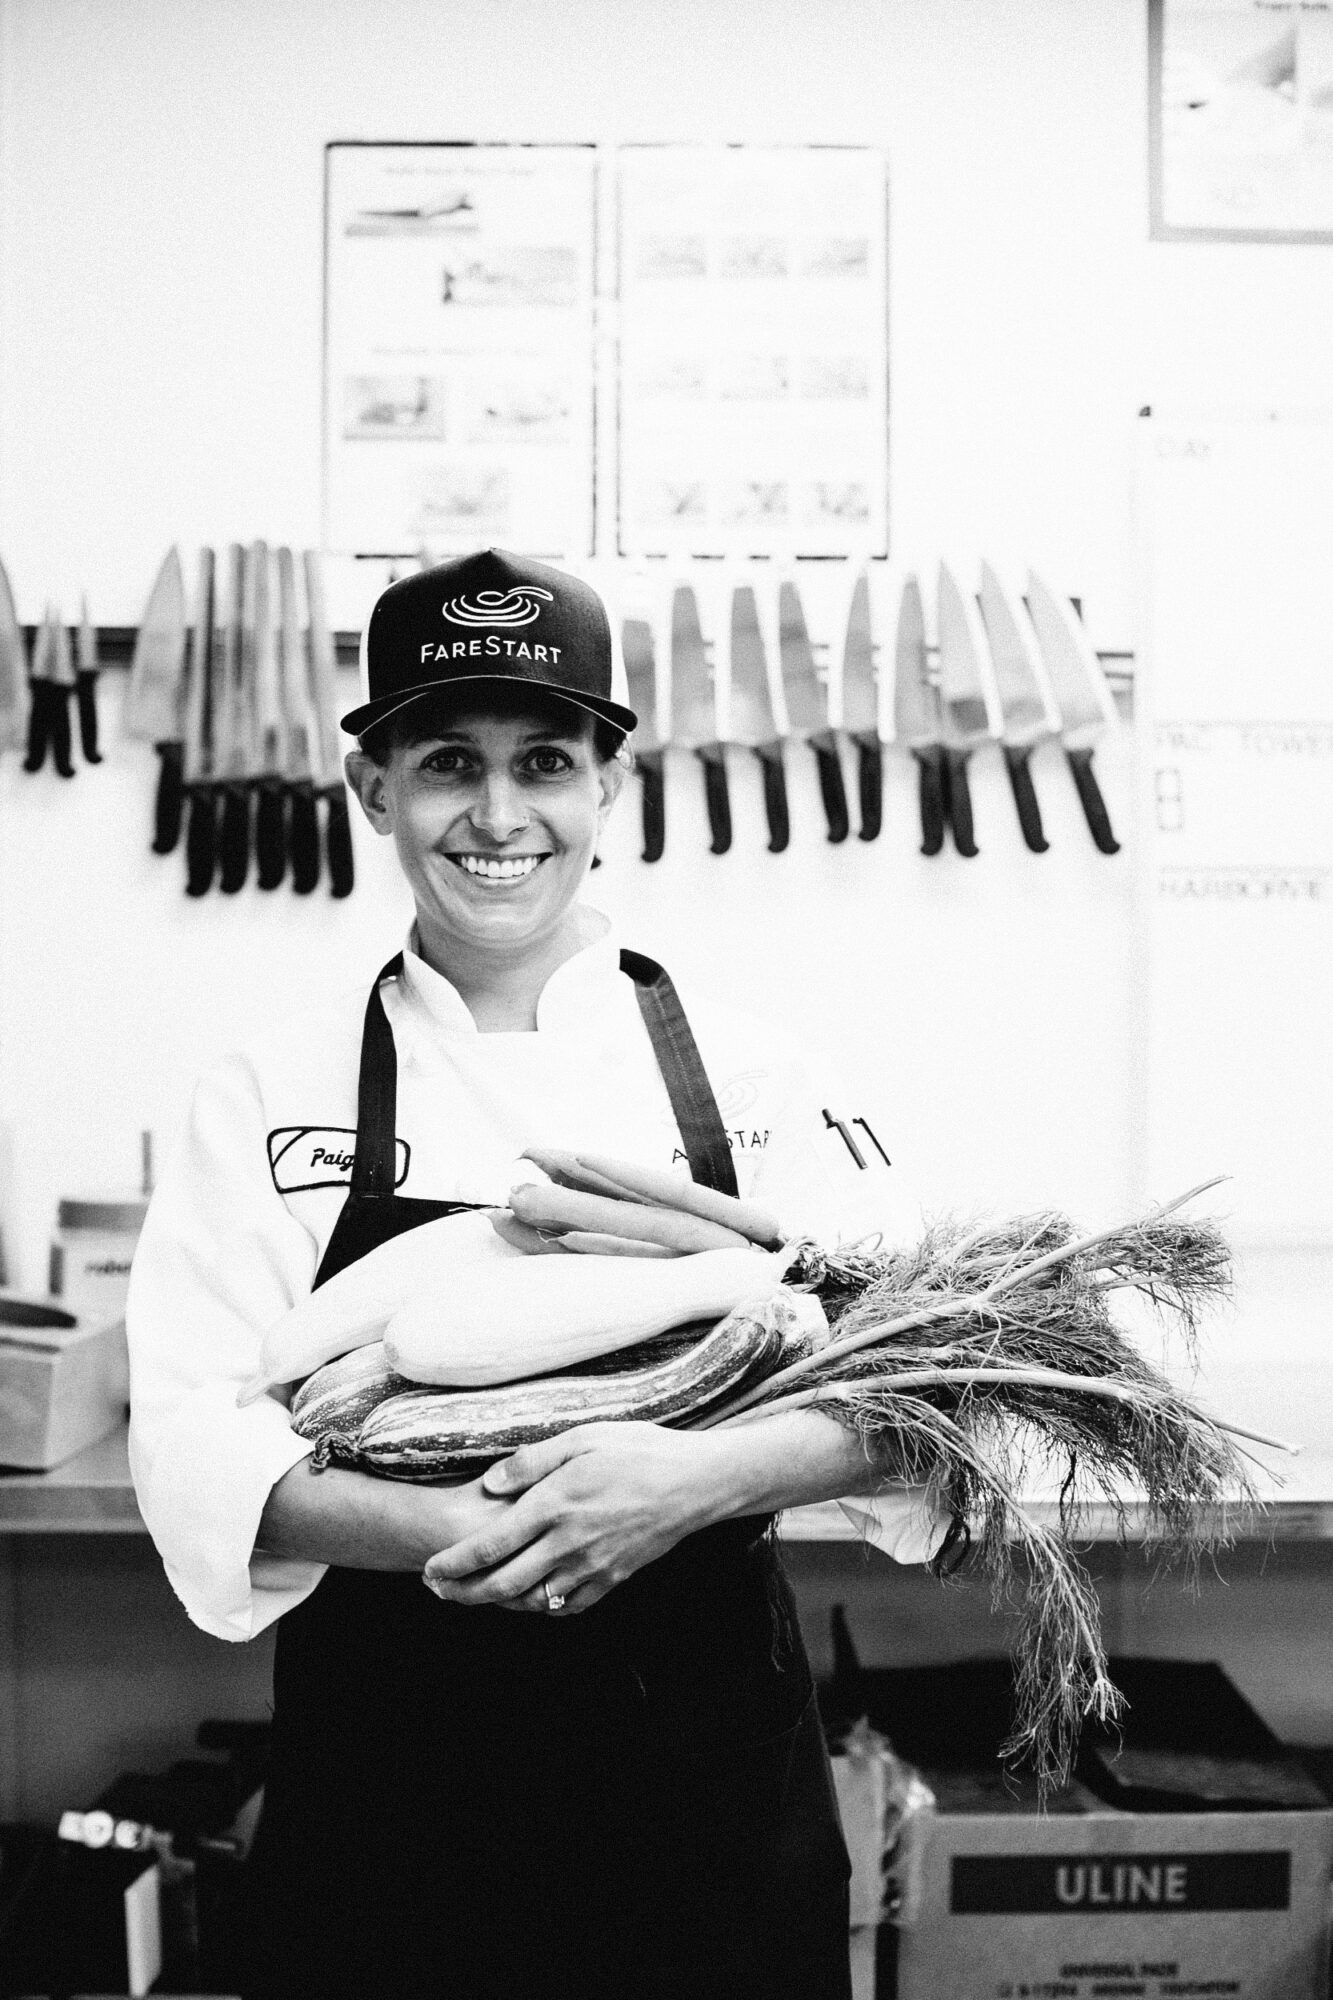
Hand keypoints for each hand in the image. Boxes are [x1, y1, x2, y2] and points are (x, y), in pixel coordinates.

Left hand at [422, 1422, 722, 1615]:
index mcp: (554, 1505)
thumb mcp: (582, 1438)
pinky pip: (567, 1605)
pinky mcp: (614, 1578)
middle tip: (438, 1592)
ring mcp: (592, 1566)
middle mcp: (567, 1543)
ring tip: (475, 1594)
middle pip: (502, 1584)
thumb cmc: (639, 1451)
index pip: (489, 1546)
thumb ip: (531, 1461)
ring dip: (497, 1603)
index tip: (428, 1571)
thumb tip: (489, 1484)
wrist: (695, 1483)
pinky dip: (541, 1607)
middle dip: (463, 1593)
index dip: (453, 1564)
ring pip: (531, 1601)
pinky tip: (530, 1597)